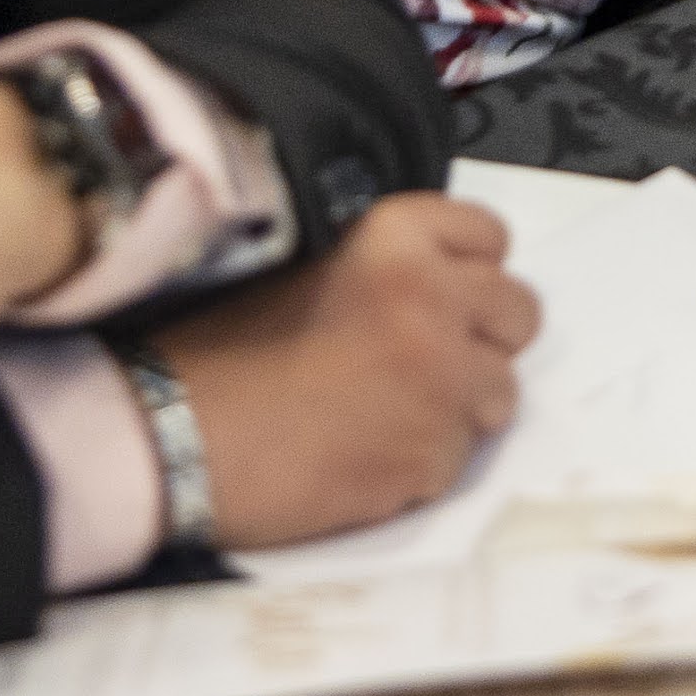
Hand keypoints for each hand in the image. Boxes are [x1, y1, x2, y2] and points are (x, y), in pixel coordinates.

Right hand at [143, 193, 536, 551]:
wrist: (175, 437)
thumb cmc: (222, 347)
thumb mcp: (308, 263)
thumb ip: (387, 264)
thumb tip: (438, 278)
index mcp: (398, 237)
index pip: (490, 236)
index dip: (466, 268)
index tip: (440, 292)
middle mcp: (436, 299)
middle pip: (519, 311)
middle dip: (482, 335)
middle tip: (427, 357)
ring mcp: (442, 382)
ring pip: (502, 391)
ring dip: (461, 402)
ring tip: (393, 412)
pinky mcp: (432, 459)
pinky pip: (462, 456)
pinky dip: (428, 459)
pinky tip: (372, 455)